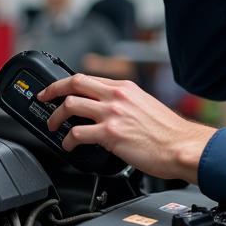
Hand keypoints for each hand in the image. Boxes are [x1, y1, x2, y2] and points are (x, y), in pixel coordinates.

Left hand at [39, 74, 215, 182]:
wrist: (181, 146)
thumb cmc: (169, 132)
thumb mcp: (146, 105)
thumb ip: (126, 103)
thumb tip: (110, 110)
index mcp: (125, 87)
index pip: (89, 78)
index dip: (68, 84)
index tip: (60, 90)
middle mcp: (117, 96)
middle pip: (74, 83)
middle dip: (53, 90)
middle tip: (45, 99)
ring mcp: (112, 113)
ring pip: (70, 105)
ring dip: (56, 117)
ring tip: (54, 127)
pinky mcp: (110, 134)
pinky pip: (77, 133)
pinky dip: (67, 140)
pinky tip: (68, 146)